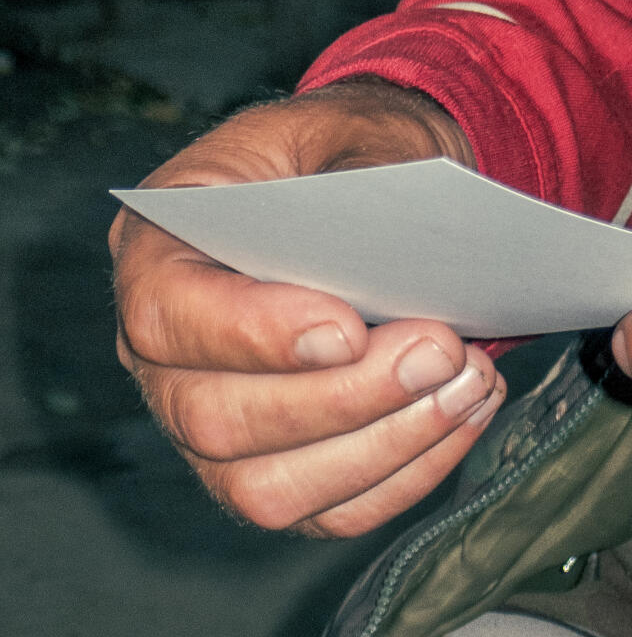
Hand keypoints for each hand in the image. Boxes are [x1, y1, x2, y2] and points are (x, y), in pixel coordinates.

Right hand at [110, 77, 506, 537]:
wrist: (377, 191)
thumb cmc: (349, 153)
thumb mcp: (353, 126)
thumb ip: (367, 176)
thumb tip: (403, 251)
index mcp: (159, 250)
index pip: (169, 316)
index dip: (252, 335)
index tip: (348, 329)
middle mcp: (167, 358)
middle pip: (218, 419)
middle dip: (342, 397)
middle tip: (441, 348)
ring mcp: (213, 425)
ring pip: (267, 488)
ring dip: (382, 446)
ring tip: (467, 383)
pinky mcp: (276, 470)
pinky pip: (328, 510)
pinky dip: (407, 473)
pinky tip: (467, 412)